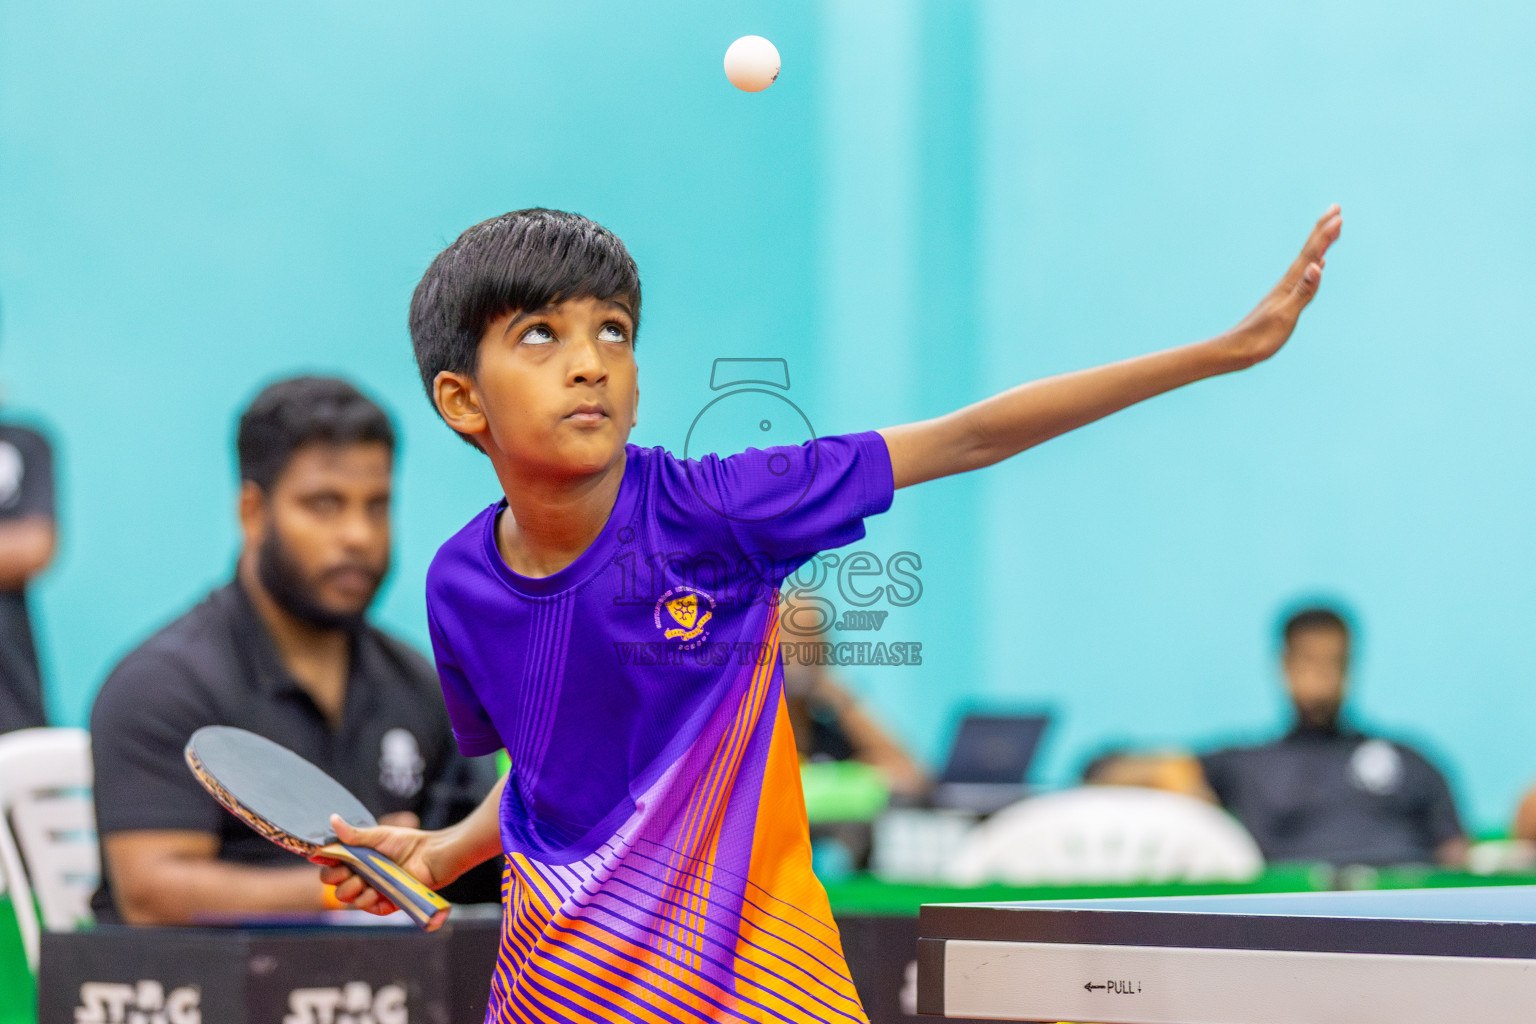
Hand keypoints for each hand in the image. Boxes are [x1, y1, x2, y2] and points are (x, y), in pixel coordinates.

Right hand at [317, 814, 447, 916]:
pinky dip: (366, 900)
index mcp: (356, 857)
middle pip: (331, 881)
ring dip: (349, 889)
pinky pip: (364, 906)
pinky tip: (374, 892)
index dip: (322, 859)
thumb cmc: (407, 842)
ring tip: (363, 881)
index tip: (319, 856)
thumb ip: (354, 834)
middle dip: (334, 876)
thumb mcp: (378, 836)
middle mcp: (359, 874)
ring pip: (344, 896)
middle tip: (347, 869)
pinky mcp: (382, 903)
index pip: (330, 862)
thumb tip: (333, 819)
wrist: (431, 857)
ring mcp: (369, 889)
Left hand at [1219, 204, 1342, 368]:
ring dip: (1320, 244)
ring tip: (1331, 230)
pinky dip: (1313, 265)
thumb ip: (1302, 291)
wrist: (1237, 351)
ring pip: (1307, 261)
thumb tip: (1317, 264)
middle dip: (1322, 230)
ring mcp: (1285, 291)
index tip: (1339, 215)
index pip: (1310, 254)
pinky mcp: (1284, 301)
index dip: (1325, 235)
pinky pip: (1304, 276)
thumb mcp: (1285, 316)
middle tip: (1336, 209)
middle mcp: (1287, 284)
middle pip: (1308, 251)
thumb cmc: (1260, 338)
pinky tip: (1317, 264)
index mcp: (1289, 285)